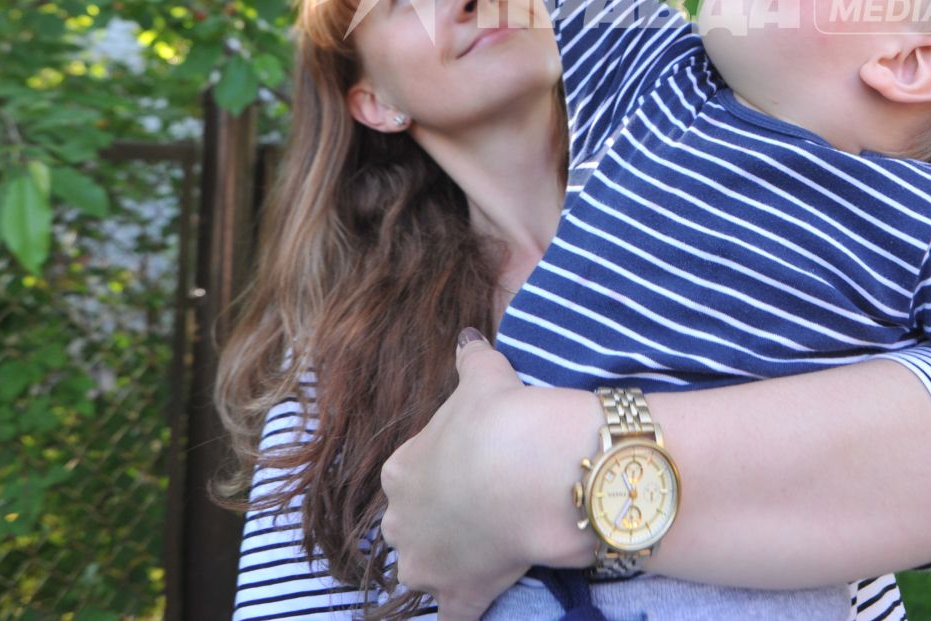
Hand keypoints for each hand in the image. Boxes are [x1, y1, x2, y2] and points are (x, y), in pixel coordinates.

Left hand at [378, 331, 593, 620]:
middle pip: (412, 526)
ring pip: (425, 570)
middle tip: (481, 507)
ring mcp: (428, 563)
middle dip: (437, 522)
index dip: (443, 472)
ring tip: (485, 552)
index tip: (473, 467)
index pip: (410, 476)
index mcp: (400, 470)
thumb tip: (467, 338)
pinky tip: (475, 606)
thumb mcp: (483, 377)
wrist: (530, 470)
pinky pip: (453, 616)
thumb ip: (470, 360)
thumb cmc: (501, 419)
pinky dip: (461, 613)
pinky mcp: (460, 595)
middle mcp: (402, 521)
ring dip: (447, 565)